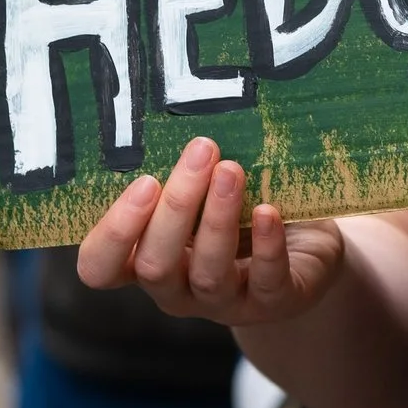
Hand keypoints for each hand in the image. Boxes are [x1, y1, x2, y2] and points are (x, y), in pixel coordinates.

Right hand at [76, 136, 345, 325]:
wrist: (306, 248)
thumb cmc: (238, 210)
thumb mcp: (203, 192)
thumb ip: (182, 172)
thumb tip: (178, 105)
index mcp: (144, 261)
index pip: (101, 266)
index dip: (113, 234)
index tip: (144, 181)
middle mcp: (177, 290)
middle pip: (155, 265)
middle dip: (176, 206)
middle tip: (202, 151)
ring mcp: (224, 303)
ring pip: (208, 272)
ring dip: (218, 219)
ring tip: (232, 170)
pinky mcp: (273, 302)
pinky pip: (266, 280)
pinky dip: (266, 245)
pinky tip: (269, 211)